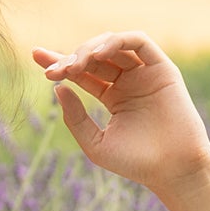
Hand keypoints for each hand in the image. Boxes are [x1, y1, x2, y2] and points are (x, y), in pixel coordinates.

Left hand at [33, 33, 209, 201]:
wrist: (172, 169)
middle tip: (56, 71)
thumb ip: (75, 118)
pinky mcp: (162, 69)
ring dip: (91, 49)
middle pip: (93, 57)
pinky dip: (117, 41)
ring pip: (113, 45)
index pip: (82, 73)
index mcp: (113, 97)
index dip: (59, 62)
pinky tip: (99, 53)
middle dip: (71, 58)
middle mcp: (128, 81)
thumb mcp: (95, 143)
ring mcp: (145, 73)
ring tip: (76, 64)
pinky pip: (139, 42)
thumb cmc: (136, 162)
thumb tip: (58, 88)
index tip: (36, 57)